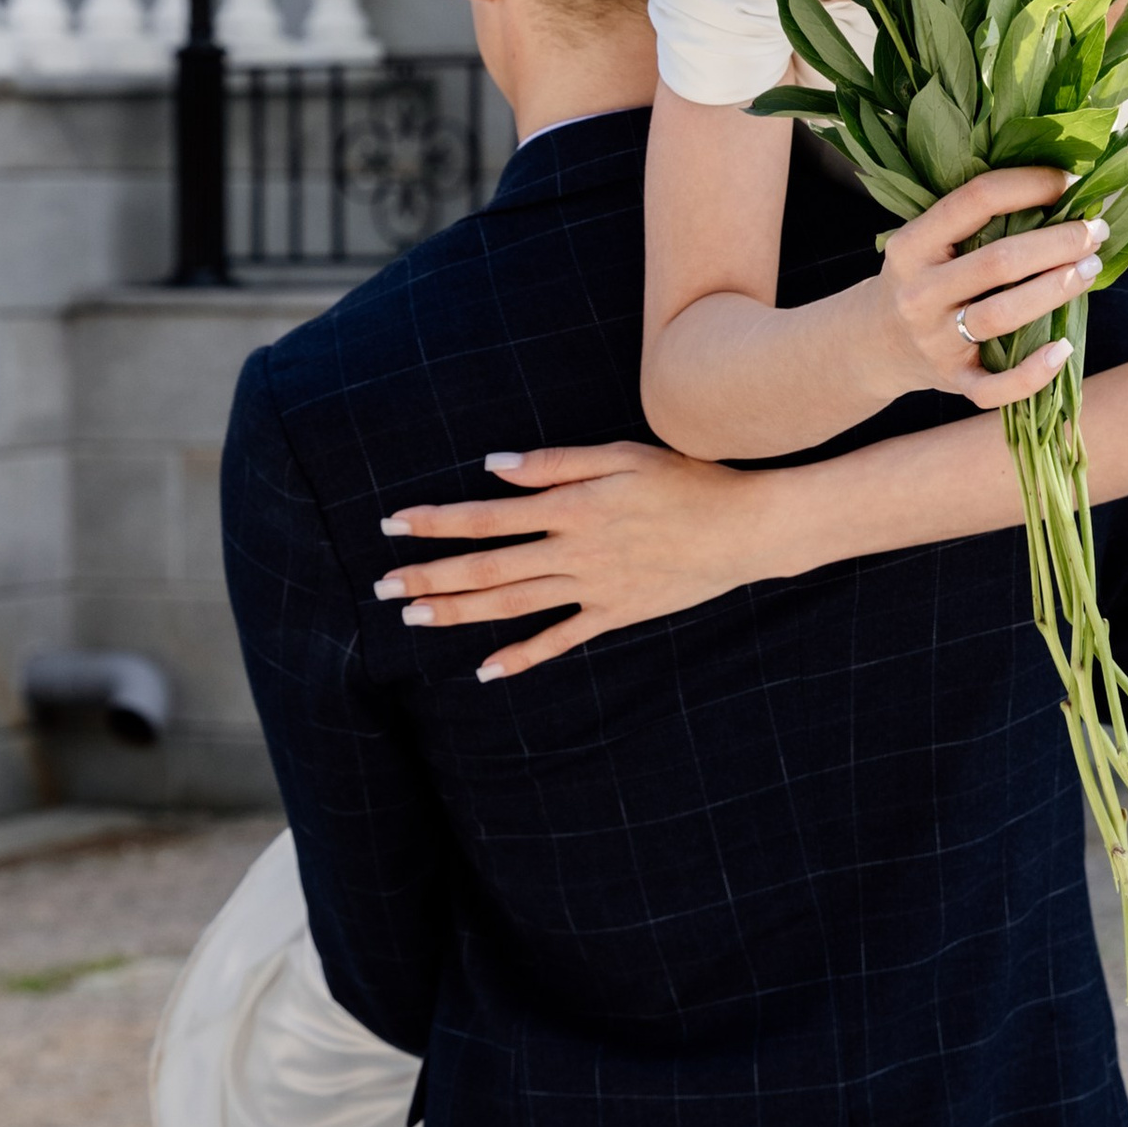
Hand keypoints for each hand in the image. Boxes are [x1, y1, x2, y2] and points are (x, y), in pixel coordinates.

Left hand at [374, 441, 802, 678]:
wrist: (746, 528)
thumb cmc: (687, 480)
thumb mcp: (622, 455)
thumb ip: (555, 463)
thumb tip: (494, 467)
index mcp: (573, 507)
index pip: (488, 515)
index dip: (438, 522)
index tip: (394, 524)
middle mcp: (575, 552)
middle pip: (489, 566)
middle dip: (430, 576)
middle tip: (381, 586)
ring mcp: (594, 588)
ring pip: (513, 604)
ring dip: (459, 613)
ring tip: (412, 617)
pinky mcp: (616, 613)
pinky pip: (561, 640)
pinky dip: (522, 657)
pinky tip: (486, 671)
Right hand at [870, 167, 1098, 409]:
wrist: (877, 342)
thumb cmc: (922, 278)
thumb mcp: (926, 242)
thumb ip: (974, 221)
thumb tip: (1061, 192)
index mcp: (912, 244)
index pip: (977, 199)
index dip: (1030, 185)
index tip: (1069, 182)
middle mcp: (919, 292)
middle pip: (1000, 261)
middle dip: (1059, 242)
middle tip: (1096, 231)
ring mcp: (934, 340)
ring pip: (1004, 315)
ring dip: (1057, 290)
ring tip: (1091, 269)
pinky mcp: (952, 379)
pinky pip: (996, 386)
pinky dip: (1033, 372)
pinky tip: (1063, 348)